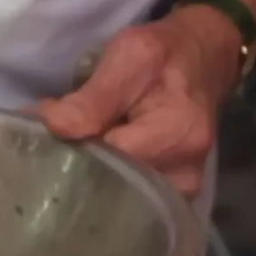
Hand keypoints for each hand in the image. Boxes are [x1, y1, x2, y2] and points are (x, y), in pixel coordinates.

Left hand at [36, 5, 242, 197]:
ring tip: (85, 150)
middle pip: (112, 186)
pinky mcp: (173, 197)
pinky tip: (100, 163)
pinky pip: (130, 200)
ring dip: (93, 177)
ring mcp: (181, 190)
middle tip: (65, 144)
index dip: (75, 152)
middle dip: (82, 167)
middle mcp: (185, 172)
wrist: (202, 58)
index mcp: (177, 134)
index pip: (108, 163)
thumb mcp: (129, 57)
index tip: (55, 137)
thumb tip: (53, 126)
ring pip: (117, 197)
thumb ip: (92, 98)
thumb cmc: (164, 54)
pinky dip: (109, 184)